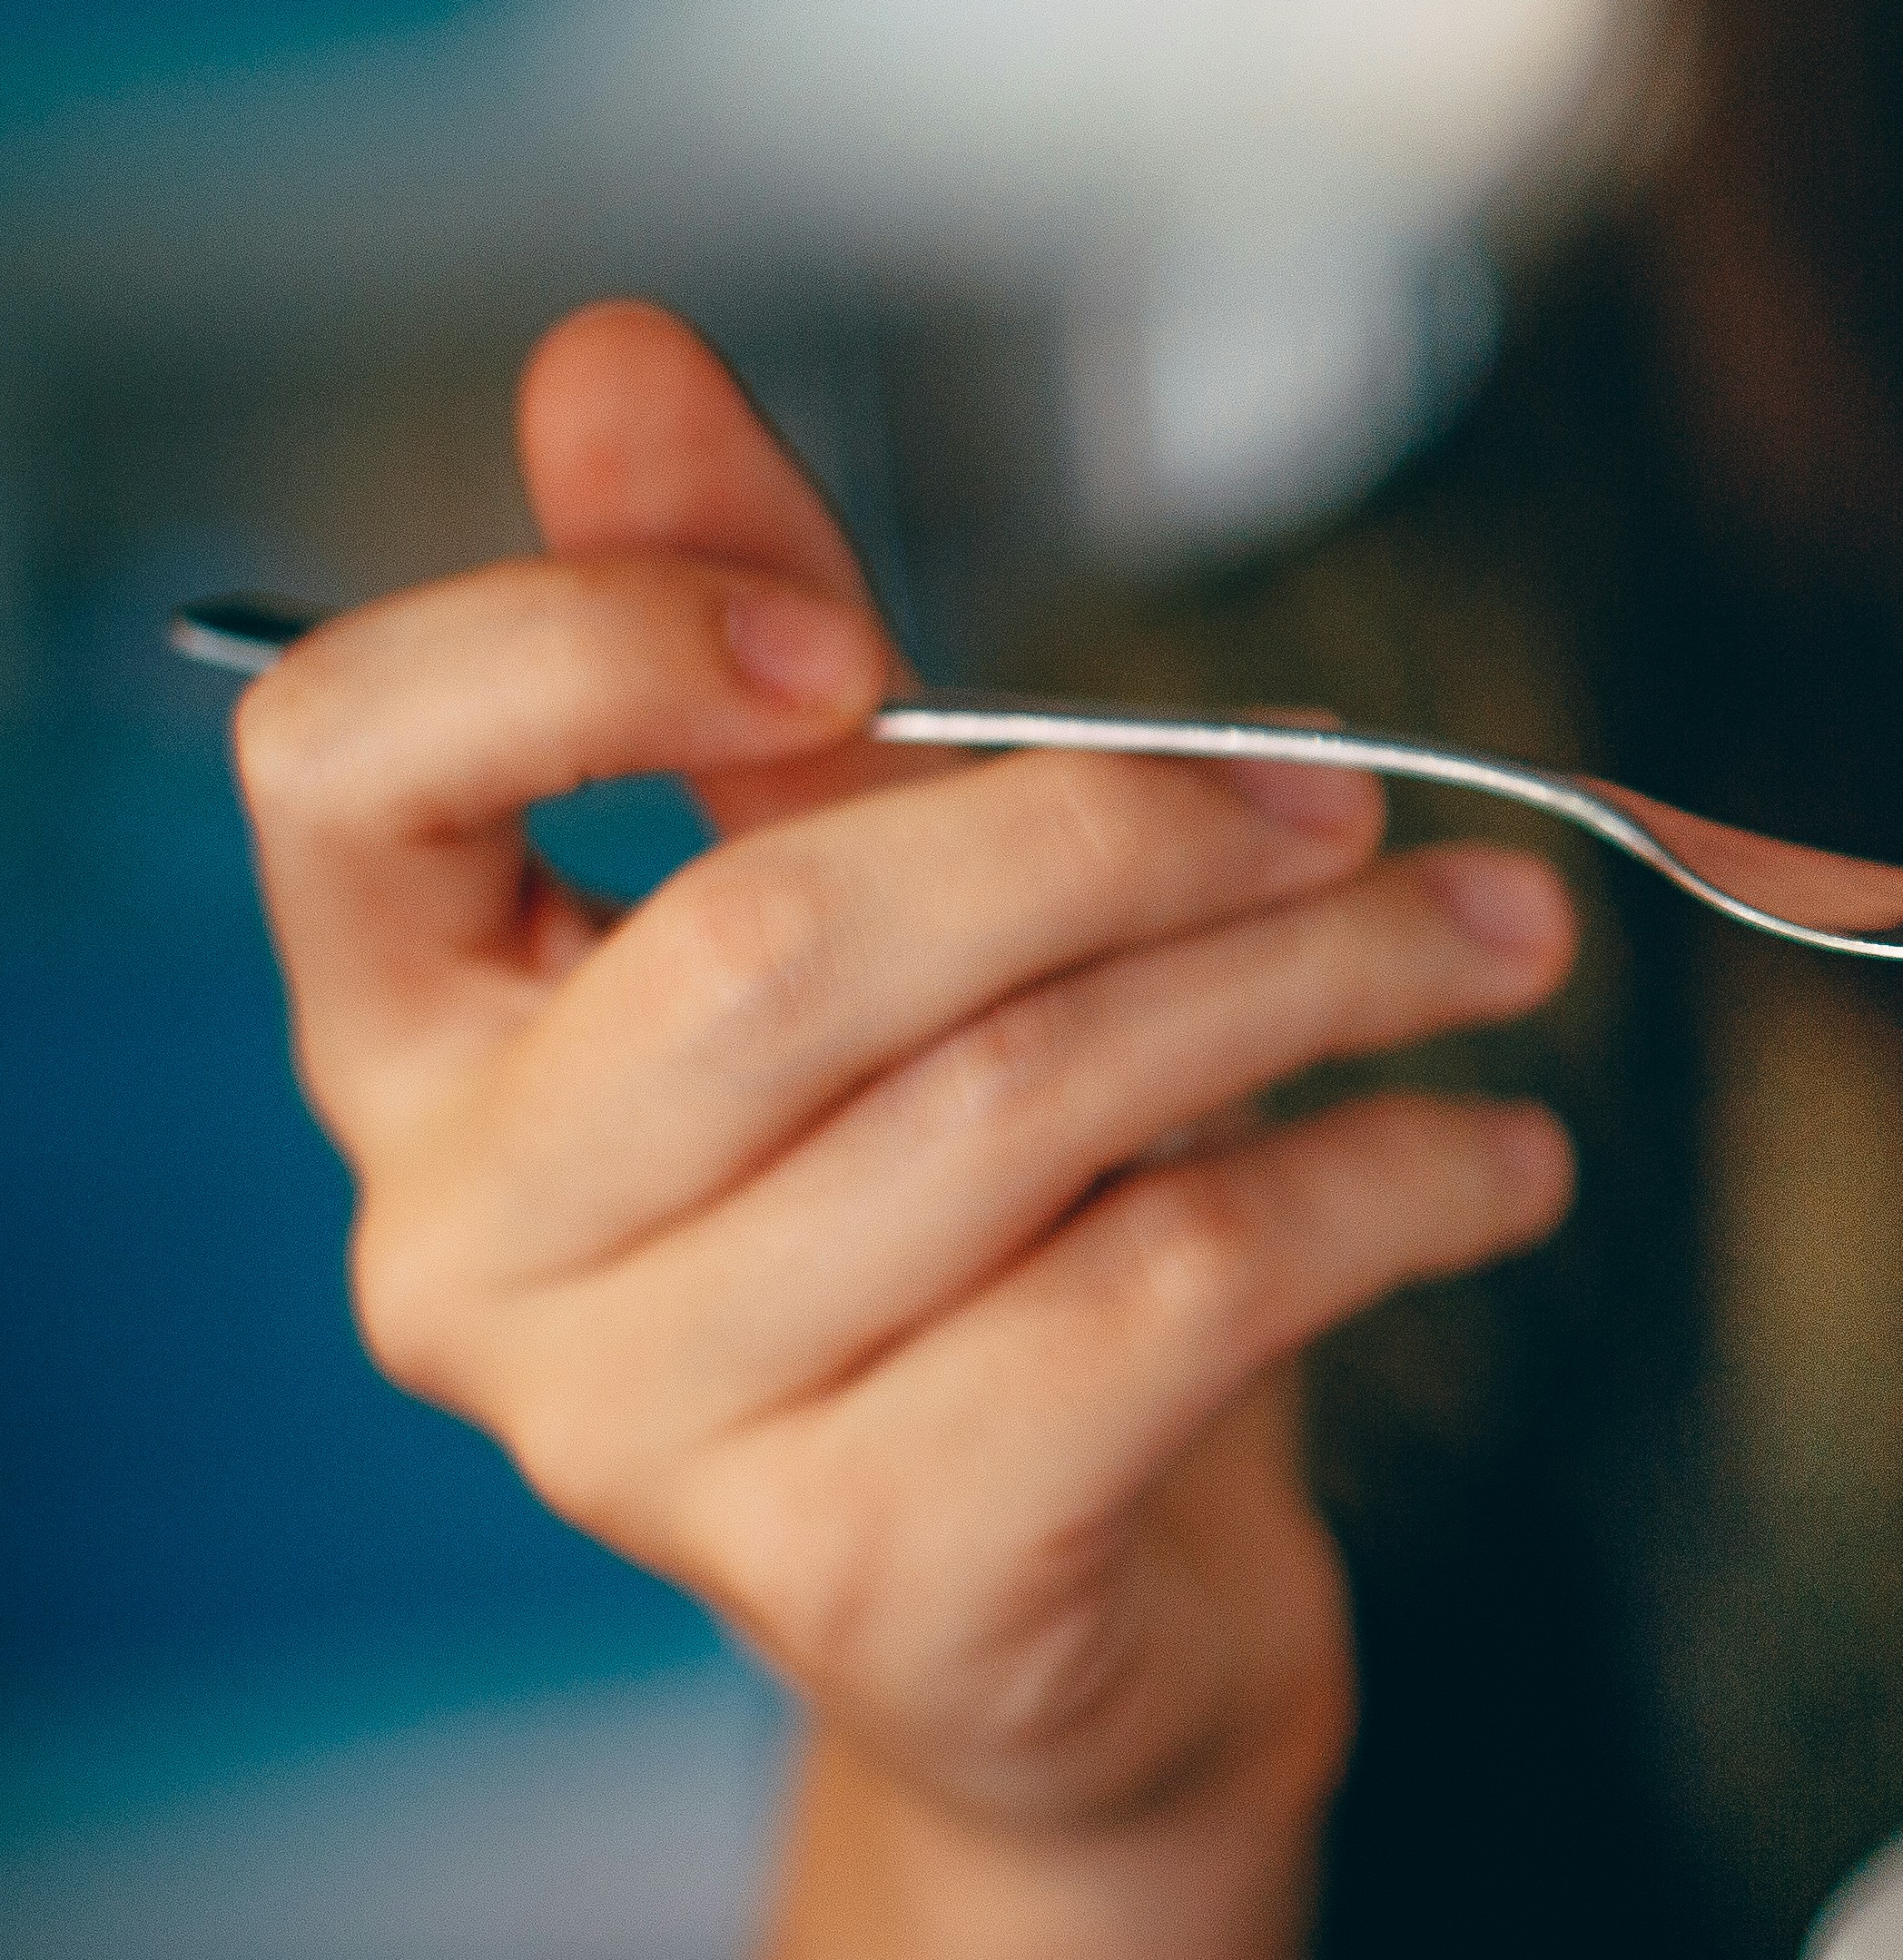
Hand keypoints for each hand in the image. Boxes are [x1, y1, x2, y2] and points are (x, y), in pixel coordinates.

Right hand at [231, 303, 1578, 1860]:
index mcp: (418, 1032)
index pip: (343, 759)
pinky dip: (1386, 1185)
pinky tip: (1502, 1157)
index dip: (582, 643)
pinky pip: (1169, 1295)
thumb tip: (609, 354)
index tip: (841, 628)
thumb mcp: (883, 911)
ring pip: (1022, 1106)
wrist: (1097, 1606)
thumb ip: (763, 662)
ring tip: (1498, 936)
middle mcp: (471, 1246)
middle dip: (1124, 826)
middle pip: (784, 939)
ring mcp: (646, 1441)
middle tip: (1367, 791)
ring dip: (1318, 983)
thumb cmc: (983, 1212)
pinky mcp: (872, 1575)